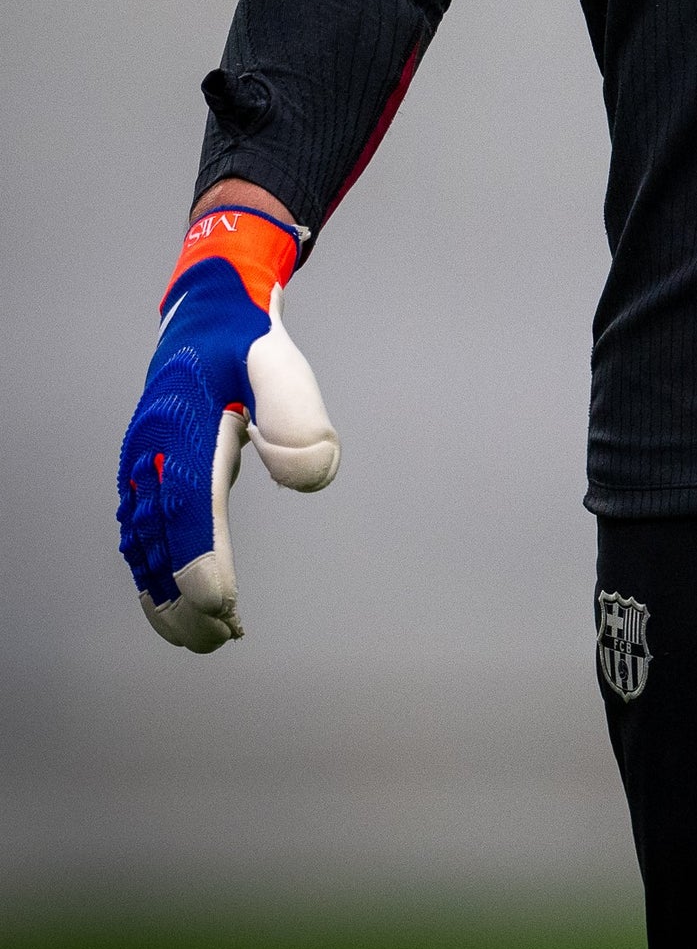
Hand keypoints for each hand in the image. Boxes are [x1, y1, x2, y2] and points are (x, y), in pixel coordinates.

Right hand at [117, 205, 339, 650]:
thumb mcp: (276, 358)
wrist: (210, 309)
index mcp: (177, 425)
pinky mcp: (146, 478)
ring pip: (144, 548)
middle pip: (159, 540)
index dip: (198, 559)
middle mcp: (149, 453)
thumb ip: (293, 411)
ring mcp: (141, 468)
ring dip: (167, 598)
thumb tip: (302, 475)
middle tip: (220, 638)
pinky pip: (142, 539)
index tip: (221, 605)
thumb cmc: (247, 338)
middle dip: (183, 598)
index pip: (186, 505)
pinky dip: (157, 580)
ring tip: (206, 639)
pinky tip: (182, 610)